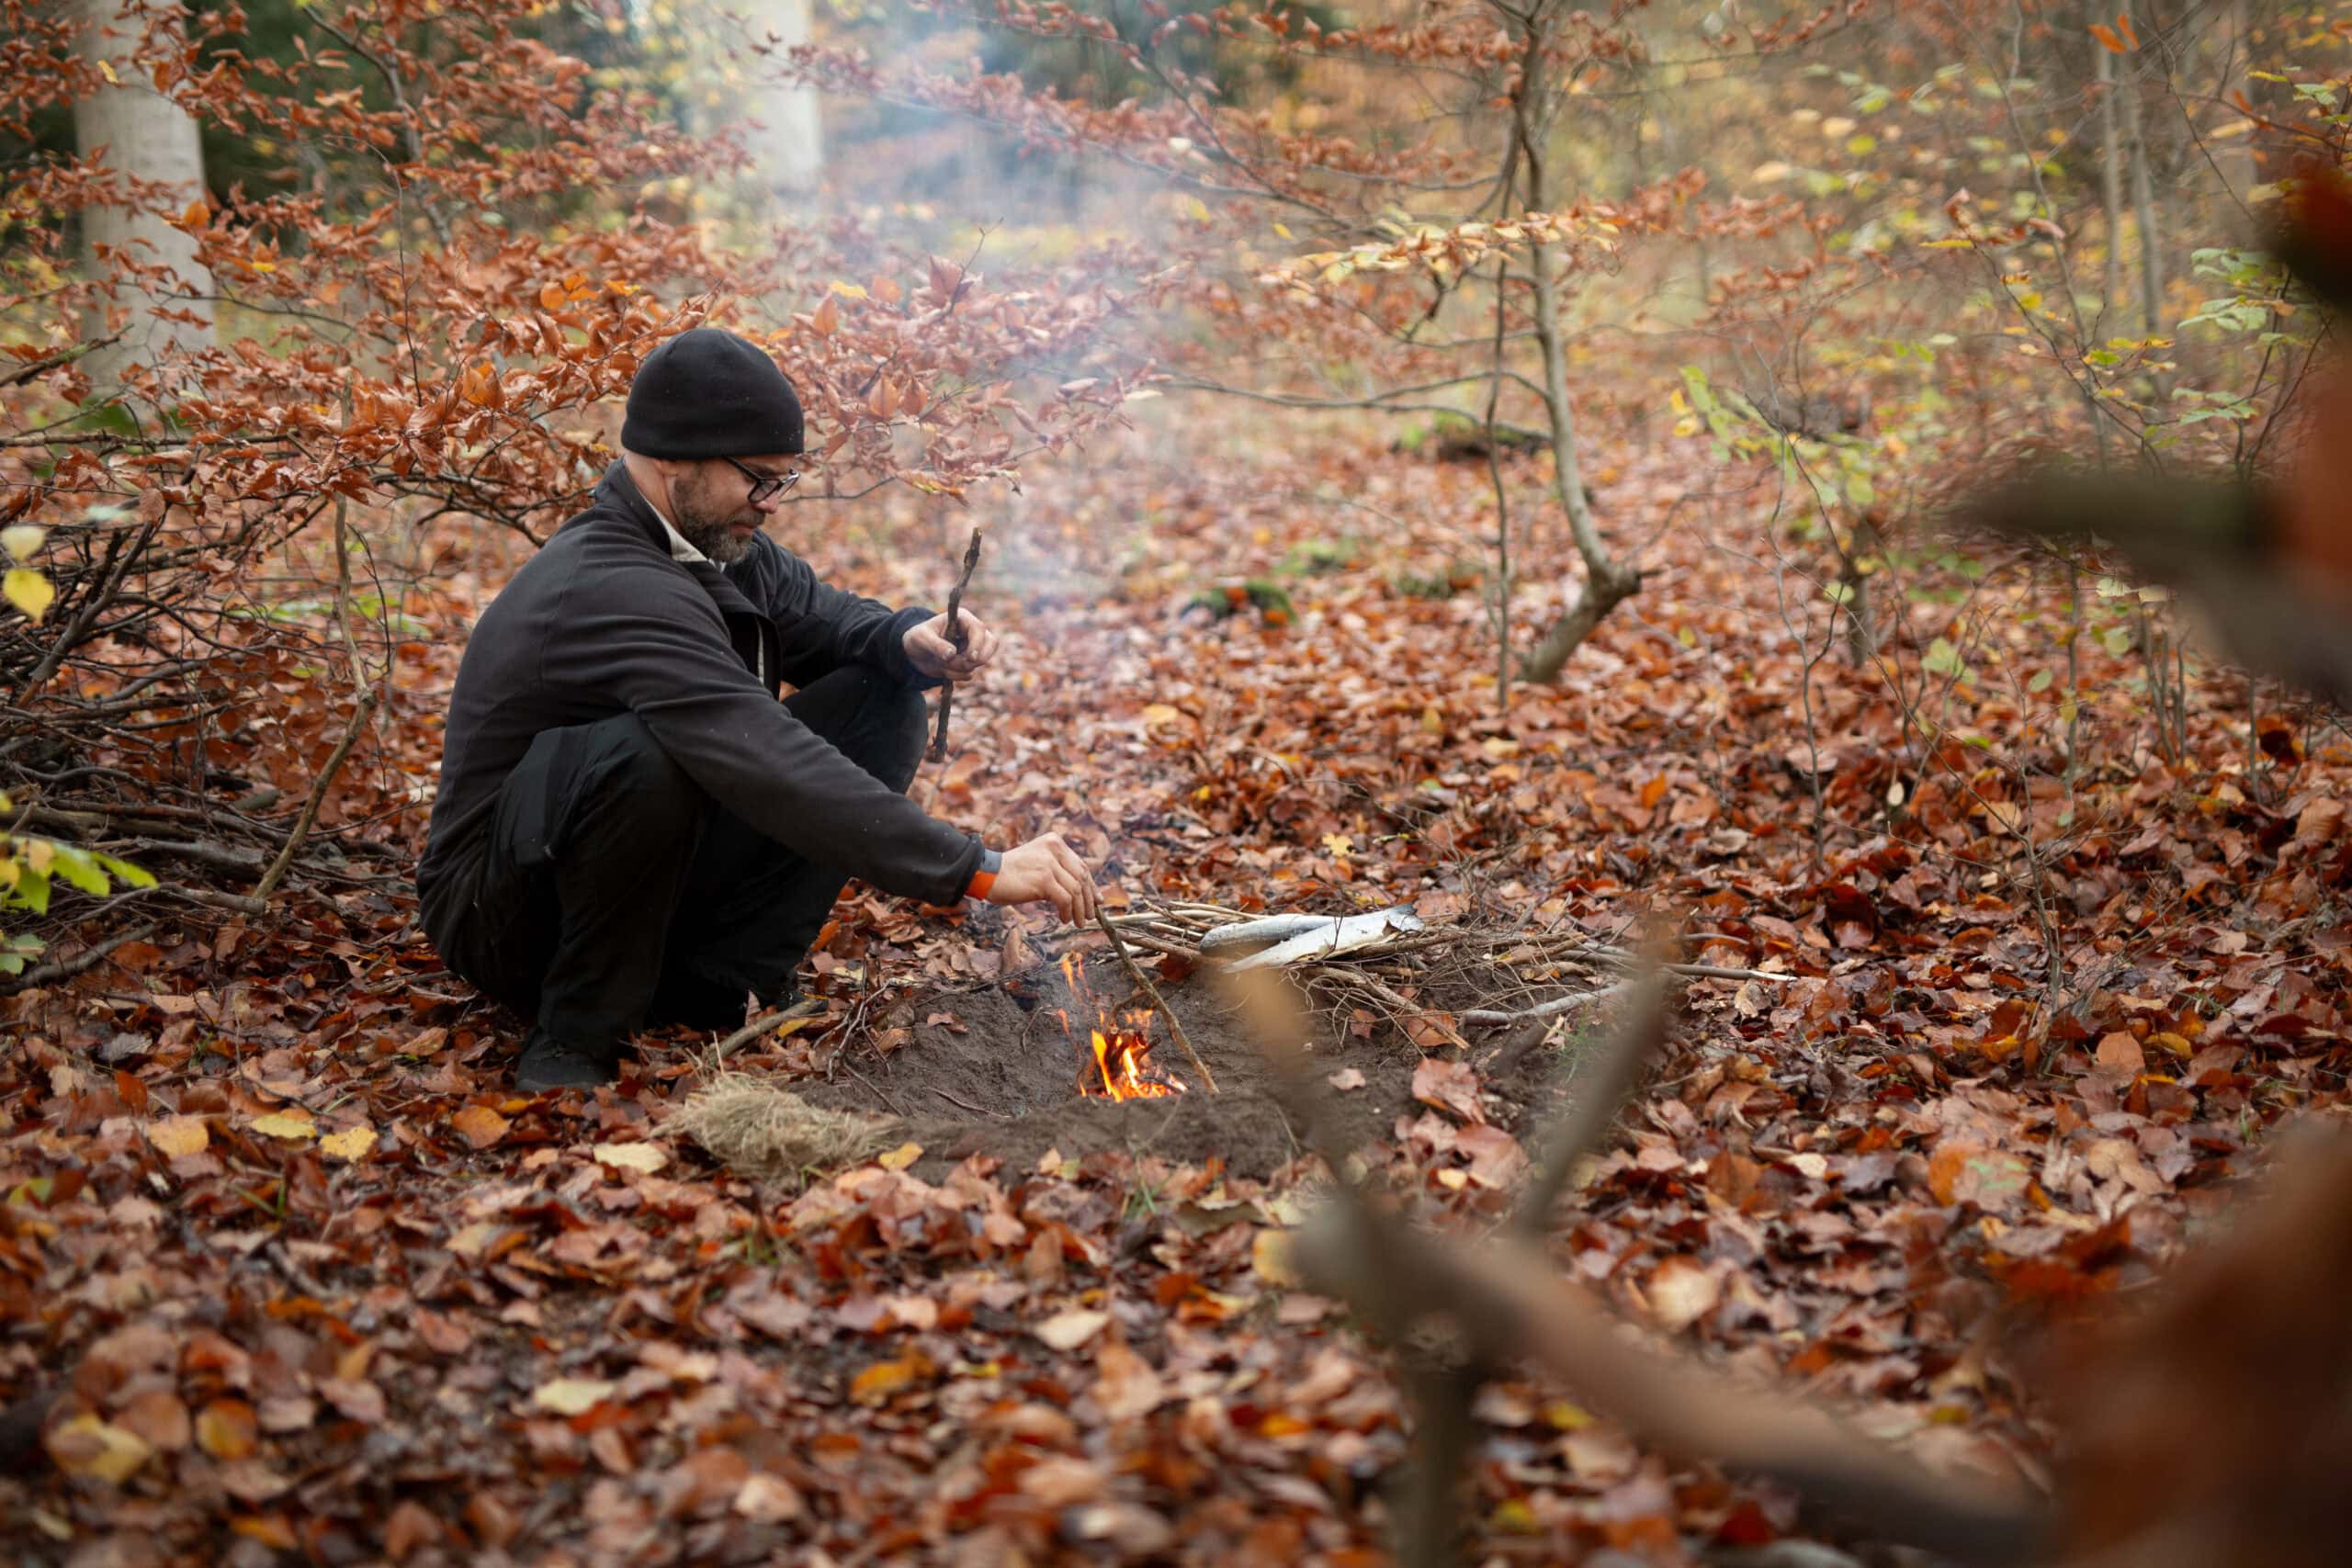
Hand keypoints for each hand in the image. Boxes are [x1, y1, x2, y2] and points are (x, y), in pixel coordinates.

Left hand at [904, 609, 998, 681]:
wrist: (913, 652)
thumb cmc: (917, 638)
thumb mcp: (922, 638)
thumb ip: (936, 645)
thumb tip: (952, 654)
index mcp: (963, 619)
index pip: (979, 629)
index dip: (978, 644)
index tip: (970, 658)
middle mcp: (971, 632)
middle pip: (991, 643)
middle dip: (977, 658)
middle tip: (959, 664)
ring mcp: (972, 648)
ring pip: (981, 660)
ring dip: (960, 668)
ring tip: (941, 663)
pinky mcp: (968, 662)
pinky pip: (970, 673)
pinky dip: (956, 675)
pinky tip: (943, 669)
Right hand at [983, 832, 1098, 923]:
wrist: (986, 874)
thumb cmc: (1011, 874)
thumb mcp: (1038, 863)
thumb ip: (1057, 870)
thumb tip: (1081, 891)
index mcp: (1055, 842)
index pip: (1081, 865)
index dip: (1092, 885)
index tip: (1097, 900)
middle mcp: (1054, 849)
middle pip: (1082, 877)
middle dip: (1088, 899)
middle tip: (1089, 915)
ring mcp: (1049, 864)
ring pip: (1076, 890)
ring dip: (1079, 909)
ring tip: (1078, 921)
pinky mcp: (1044, 879)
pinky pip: (1065, 899)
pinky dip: (1068, 911)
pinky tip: (1064, 919)